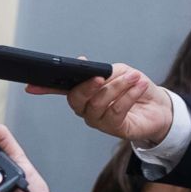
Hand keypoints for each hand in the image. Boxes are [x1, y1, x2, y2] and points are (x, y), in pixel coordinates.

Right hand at [27, 63, 172, 145]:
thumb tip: (82, 63)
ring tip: (134, 77)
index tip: (31, 87)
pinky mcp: (113, 128)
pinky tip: (138, 87)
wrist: (159, 106)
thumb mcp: (118, 72)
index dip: (43, 88)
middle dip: (88, 86)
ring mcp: (97, 119)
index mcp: (82, 92)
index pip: (58, 89)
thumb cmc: (134, 88)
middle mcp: (85, 108)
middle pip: (76, 98)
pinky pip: (115, 111)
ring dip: (117, 87)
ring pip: (98, 103)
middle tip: (101, 76)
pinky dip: (128, 96)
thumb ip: (100, 70)